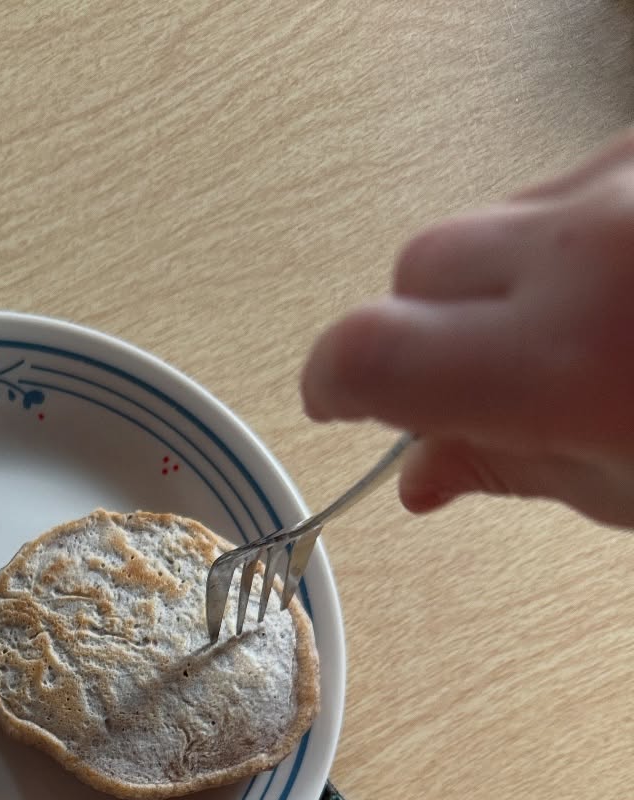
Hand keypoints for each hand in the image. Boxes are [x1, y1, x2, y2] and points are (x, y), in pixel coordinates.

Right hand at [302, 128, 633, 528]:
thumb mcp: (632, 485)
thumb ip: (518, 468)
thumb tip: (426, 471)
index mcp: (565, 360)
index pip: (372, 351)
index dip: (333, 381)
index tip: (336, 403)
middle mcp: (585, 246)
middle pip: (422, 268)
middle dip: (427, 328)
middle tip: (482, 390)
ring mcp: (620, 178)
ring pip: (493, 221)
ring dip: (501, 281)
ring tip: (573, 333)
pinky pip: (563, 188)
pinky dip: (566, 243)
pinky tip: (613, 288)